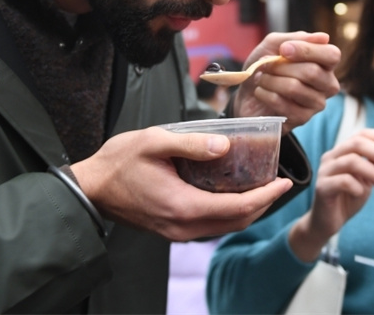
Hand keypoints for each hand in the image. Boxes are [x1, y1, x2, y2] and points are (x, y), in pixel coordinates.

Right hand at [71, 127, 292, 240]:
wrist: (90, 188)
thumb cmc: (119, 162)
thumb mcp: (155, 141)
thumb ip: (192, 143)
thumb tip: (225, 146)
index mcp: (183, 206)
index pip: (238, 208)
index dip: (265, 196)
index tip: (283, 182)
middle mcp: (183, 226)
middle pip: (236, 222)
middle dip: (263, 204)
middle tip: (279, 184)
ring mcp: (177, 231)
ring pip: (224, 227)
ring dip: (248, 211)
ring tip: (263, 188)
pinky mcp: (171, 229)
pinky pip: (210, 226)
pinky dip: (229, 213)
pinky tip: (234, 195)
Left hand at [232, 32, 340, 133]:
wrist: (246, 92)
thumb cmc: (264, 66)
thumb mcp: (274, 44)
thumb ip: (296, 38)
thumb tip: (324, 37)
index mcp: (325, 63)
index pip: (332, 55)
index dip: (308, 50)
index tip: (284, 49)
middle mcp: (327, 84)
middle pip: (312, 72)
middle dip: (282, 66)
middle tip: (265, 65)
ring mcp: (316, 103)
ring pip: (295, 88)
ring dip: (271, 80)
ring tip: (261, 78)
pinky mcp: (302, 119)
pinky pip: (285, 105)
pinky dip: (266, 95)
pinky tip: (261, 92)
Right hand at [288, 129, 373, 261]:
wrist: (328, 222)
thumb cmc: (348, 198)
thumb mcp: (367, 179)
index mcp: (342, 151)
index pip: (362, 134)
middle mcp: (331, 156)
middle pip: (357, 142)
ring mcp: (325, 171)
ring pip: (352, 160)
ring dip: (373, 173)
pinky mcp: (322, 187)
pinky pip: (344, 181)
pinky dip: (358, 187)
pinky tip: (361, 194)